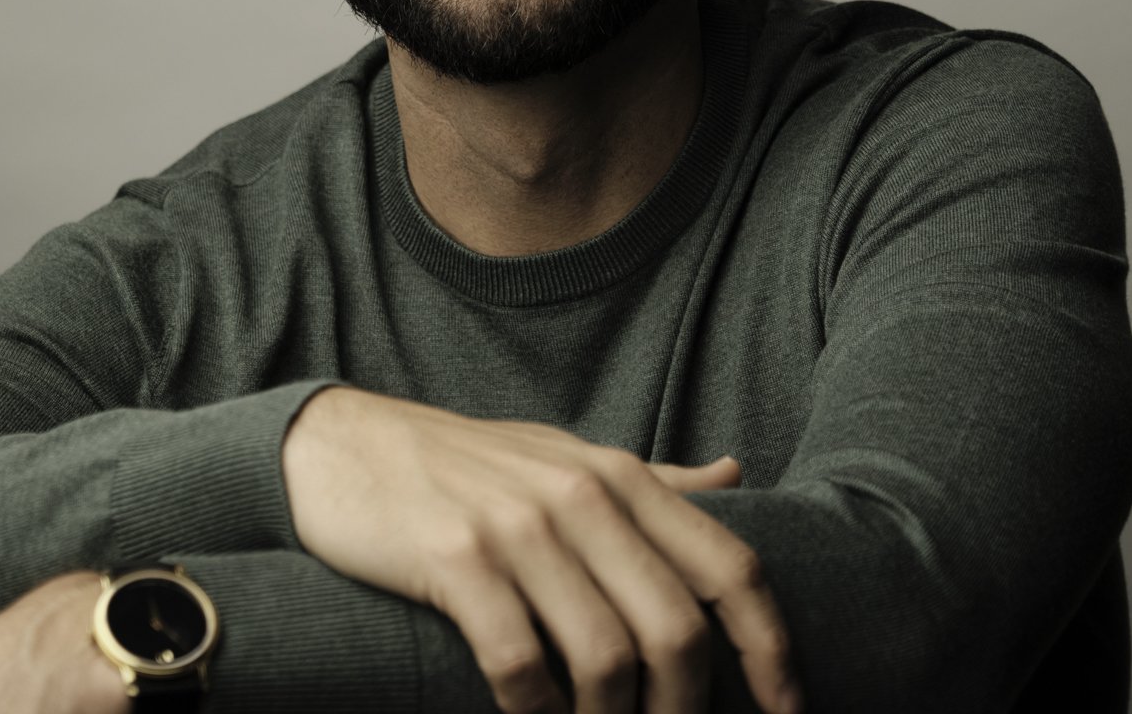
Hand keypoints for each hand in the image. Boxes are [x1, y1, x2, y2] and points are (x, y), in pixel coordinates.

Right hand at [283, 387, 802, 713]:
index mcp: (620, 475)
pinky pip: (519, 663)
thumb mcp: (566, 456)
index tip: (787, 709)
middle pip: (677, 629)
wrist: (343, 444)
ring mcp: (518, 526)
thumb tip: (738, 475)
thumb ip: (653, 479)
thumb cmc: (465, 464)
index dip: (770, 648)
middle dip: (685, 712)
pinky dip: (537, 712)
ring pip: (606, 657)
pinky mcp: (455, 559)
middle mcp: (581, 495)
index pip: (731, 566)